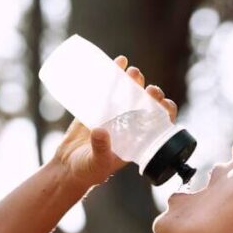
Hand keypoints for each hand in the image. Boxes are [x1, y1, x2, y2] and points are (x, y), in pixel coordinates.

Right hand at [52, 55, 178, 187]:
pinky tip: (119, 62)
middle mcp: (130, 125)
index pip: (159, 123)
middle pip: (147, 104)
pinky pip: (109, 88)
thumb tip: (100, 130)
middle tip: (148, 89)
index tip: (163, 104)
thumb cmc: (88, 170)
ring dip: (134, 81)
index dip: (165, 112)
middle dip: (151, 94)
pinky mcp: (98, 106)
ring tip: (132, 72)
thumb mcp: (97, 163)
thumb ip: (100, 149)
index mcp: (138, 139)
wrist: (67, 166)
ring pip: (130, 93)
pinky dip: (114, 74)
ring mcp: (115, 114)